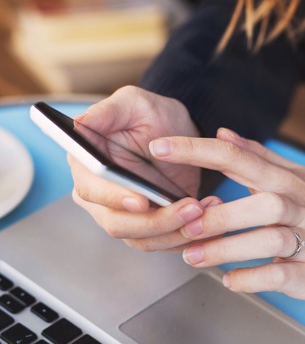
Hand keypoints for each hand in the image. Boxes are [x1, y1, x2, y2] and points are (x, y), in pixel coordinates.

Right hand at [68, 86, 205, 251]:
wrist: (178, 133)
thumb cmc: (152, 114)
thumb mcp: (132, 103)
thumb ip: (106, 112)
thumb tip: (77, 124)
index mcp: (87, 165)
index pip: (91, 190)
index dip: (113, 198)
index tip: (141, 201)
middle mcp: (99, 194)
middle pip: (117, 223)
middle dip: (155, 221)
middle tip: (191, 208)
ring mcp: (122, 213)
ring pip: (142, 238)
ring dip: (175, 231)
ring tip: (205, 210)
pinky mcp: (146, 224)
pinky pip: (161, 242)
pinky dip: (185, 236)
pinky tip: (206, 218)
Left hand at [149, 128, 304, 298]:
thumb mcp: (285, 175)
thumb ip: (255, 156)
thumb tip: (223, 133)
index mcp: (284, 178)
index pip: (236, 156)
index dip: (195, 150)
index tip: (159, 147)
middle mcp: (298, 203)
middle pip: (262, 202)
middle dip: (220, 215)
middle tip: (185, 225)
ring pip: (270, 239)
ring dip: (227, 249)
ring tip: (192, 256)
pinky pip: (283, 276)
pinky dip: (252, 278)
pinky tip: (229, 279)